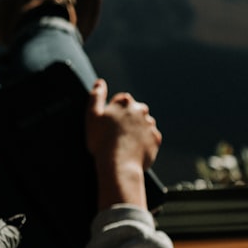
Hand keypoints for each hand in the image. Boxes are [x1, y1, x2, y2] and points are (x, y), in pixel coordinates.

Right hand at [86, 78, 162, 208]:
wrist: (119, 164)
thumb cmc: (102, 140)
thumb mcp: (92, 116)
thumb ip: (96, 96)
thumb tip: (99, 82)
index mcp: (124, 102)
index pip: (121, 101)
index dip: (114, 112)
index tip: (108, 124)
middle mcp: (140, 110)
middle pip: (135, 111)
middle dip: (128, 119)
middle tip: (116, 135)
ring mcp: (149, 124)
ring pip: (144, 124)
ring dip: (137, 130)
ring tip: (125, 144)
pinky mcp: (156, 139)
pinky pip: (150, 138)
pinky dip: (144, 142)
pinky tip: (133, 150)